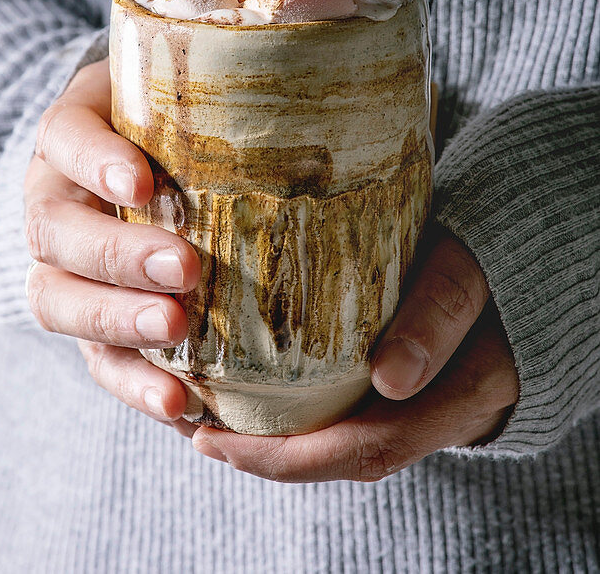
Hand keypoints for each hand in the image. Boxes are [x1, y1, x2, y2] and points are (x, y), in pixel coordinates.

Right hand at [24, 57, 200, 429]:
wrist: (145, 157)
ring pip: (57, 299)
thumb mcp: (199, 63)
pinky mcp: (92, 317)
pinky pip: (96, 359)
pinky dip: (133, 385)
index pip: (64, 135)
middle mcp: (57, 196)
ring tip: (178, 335)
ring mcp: (64, 263)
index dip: (93, 157)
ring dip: (115, 323)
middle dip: (114, 254)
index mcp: (78, 127)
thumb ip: (254, 32)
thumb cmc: (186, 105)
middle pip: (54, 231)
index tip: (143, 179)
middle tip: (183, 268)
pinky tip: (182, 407)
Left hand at [191, 225, 519, 480]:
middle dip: (268, 458)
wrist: (515, 267)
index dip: (293, 457)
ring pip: (345, 442)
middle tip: (197, 436)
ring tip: (205, 420)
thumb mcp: (467, 268)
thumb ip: (440, 307)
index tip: (219, 440)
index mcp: (465, 394)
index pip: (373, 445)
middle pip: (349, 457)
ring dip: (276, 442)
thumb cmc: (483, 254)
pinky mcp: (403, 388)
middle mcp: (442, 417)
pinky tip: (246, 396)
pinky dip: (296, 416)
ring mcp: (423, 405)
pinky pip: (348, 416)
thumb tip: (389, 377)